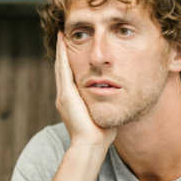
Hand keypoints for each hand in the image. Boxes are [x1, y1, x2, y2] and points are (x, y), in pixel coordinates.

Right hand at [55, 31, 115, 150]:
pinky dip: (63, 55)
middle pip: (63, 68)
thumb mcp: (104, 112)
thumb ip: (107, 102)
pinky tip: (64, 43)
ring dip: (61, 50)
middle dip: (63, 52)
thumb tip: (119, 96)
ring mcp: (64, 95)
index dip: (70, 61)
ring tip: (61, 35)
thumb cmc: (102, 133)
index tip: (72, 47)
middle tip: (62, 35)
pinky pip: (63, 69)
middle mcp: (65, 96)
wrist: (91, 145)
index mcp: (73, 101)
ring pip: (61, 66)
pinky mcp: (66, 95)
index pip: (71, 76)